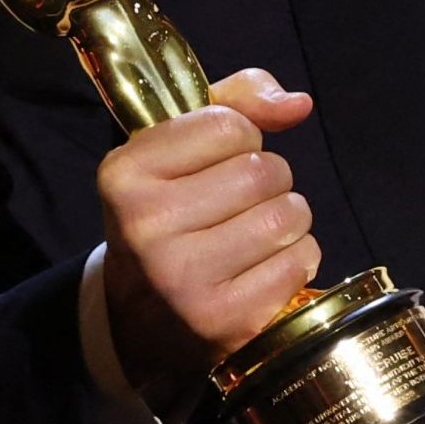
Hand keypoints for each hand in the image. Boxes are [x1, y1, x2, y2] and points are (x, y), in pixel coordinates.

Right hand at [93, 68, 322, 403]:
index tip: (217, 161)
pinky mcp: (223, 321)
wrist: (145, 317)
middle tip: (241, 202)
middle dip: (269, 179)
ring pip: (287, 214)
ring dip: (288, 219)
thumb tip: (298, 105)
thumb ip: (237, 102)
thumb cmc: (172, 212)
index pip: (227, 125)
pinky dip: (296, 259)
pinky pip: (299, 262)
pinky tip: (263, 268)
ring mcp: (182, 279)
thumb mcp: (179, 147)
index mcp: (125, 173)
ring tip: (256, 233)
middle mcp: (146, 226)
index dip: (239, 137)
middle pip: (263, 170)